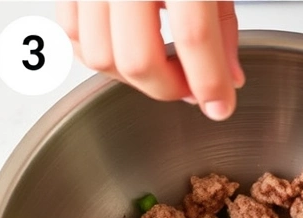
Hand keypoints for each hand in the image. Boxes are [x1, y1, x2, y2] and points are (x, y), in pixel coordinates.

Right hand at [56, 1, 243, 120]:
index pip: (193, 37)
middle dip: (170, 89)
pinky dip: (101, 55)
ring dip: (135, 78)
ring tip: (166, 68)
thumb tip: (230, 79)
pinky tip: (130, 51)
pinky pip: (72, 35)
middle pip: (138, 58)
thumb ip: (224, 27)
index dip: (210, 82)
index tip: (220, 106)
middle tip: (193, 89)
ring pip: (98, 56)